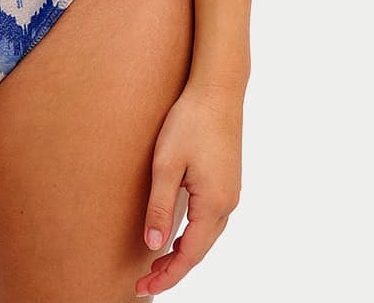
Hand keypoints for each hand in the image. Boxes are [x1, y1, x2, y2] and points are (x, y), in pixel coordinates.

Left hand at [135, 80, 243, 294]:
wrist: (218, 91)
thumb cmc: (190, 122)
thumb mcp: (166, 164)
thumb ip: (160, 206)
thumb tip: (154, 245)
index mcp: (213, 204)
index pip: (189, 255)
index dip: (166, 276)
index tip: (142, 289)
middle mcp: (227, 205)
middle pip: (200, 251)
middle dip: (173, 269)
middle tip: (143, 282)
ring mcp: (230, 194)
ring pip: (206, 237)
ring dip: (183, 253)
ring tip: (156, 265)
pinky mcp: (228, 182)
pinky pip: (210, 221)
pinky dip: (193, 236)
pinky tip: (177, 235)